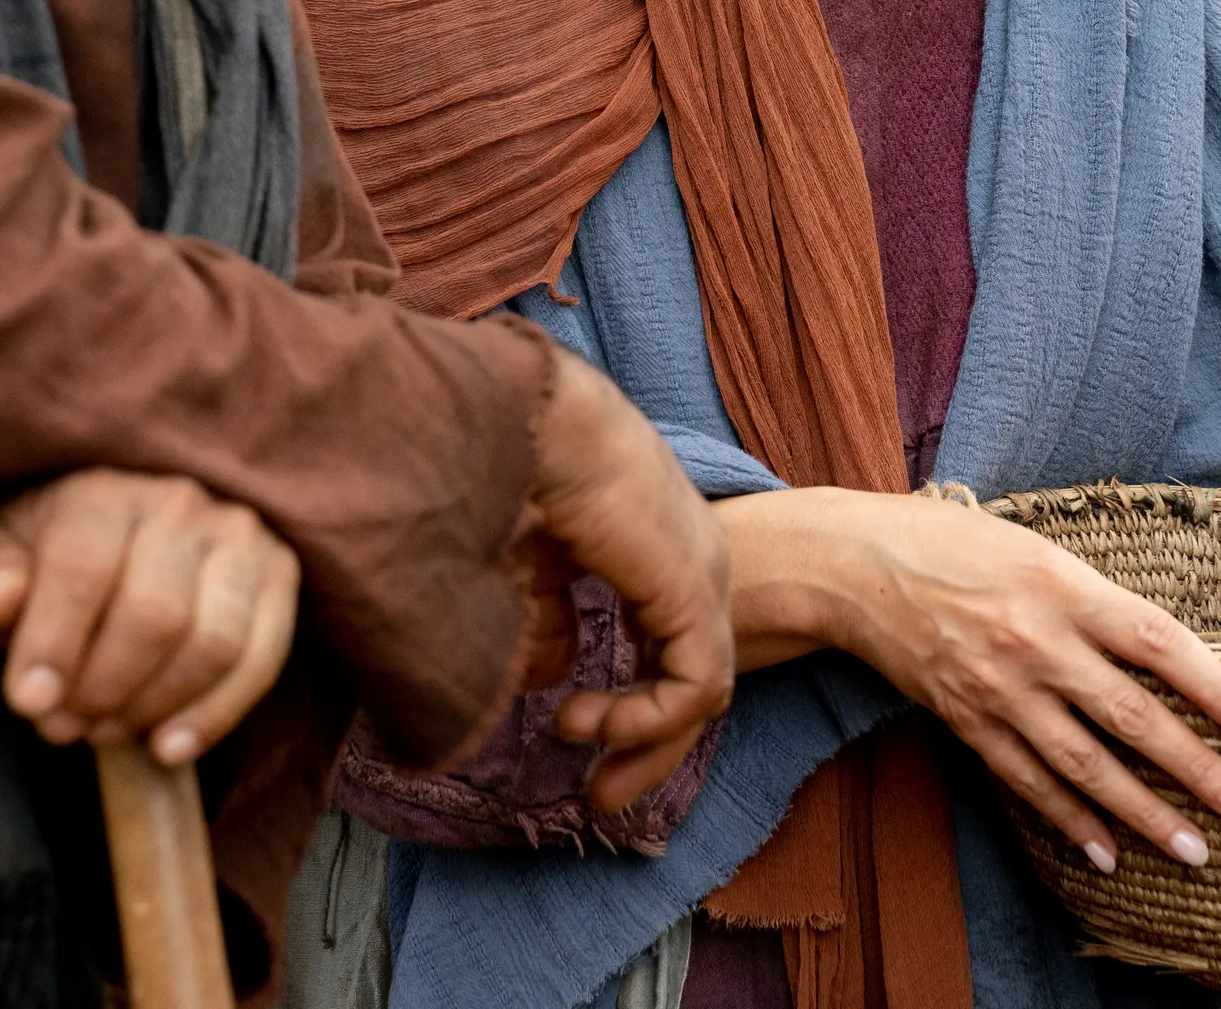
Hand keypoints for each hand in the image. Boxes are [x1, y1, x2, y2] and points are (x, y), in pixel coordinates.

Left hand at [0, 469, 299, 767]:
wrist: (131, 527)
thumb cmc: (54, 553)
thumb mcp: (3, 558)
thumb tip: (2, 603)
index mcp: (103, 492)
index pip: (84, 567)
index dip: (54, 643)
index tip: (28, 704)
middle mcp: (180, 504)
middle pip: (155, 614)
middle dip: (103, 688)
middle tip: (64, 727)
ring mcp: (239, 537)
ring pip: (214, 641)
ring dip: (155, 706)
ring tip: (108, 730)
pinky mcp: (278, 575)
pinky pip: (262, 659)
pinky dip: (216, 715)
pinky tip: (168, 748)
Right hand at [522, 350, 737, 809]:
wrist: (533, 422)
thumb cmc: (519, 474)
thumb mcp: (530, 567)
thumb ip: (547, 624)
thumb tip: (553, 679)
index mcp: (655, 545)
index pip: (665, 642)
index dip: (625, 702)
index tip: (571, 734)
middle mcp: (691, 559)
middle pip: (690, 676)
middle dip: (646, 747)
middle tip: (603, 800)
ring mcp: (700, 573)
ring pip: (701, 690)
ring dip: (640, 738)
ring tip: (578, 742)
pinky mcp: (695, 591)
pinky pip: (697, 686)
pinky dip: (648, 719)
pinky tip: (595, 723)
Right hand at [722, 489, 1220, 874]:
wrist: (859, 567)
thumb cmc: (958, 543)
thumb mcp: (1041, 548)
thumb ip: (1099, 599)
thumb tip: (1170, 654)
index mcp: (1065, 586)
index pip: (1158, 642)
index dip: (1213, 687)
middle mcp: (1037, 642)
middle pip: (1132, 717)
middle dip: (1194, 769)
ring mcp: (1000, 689)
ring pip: (1085, 765)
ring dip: (1143, 813)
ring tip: (1192, 849)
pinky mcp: (968, 721)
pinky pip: (1027, 782)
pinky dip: (1069, 820)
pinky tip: (1107, 851)